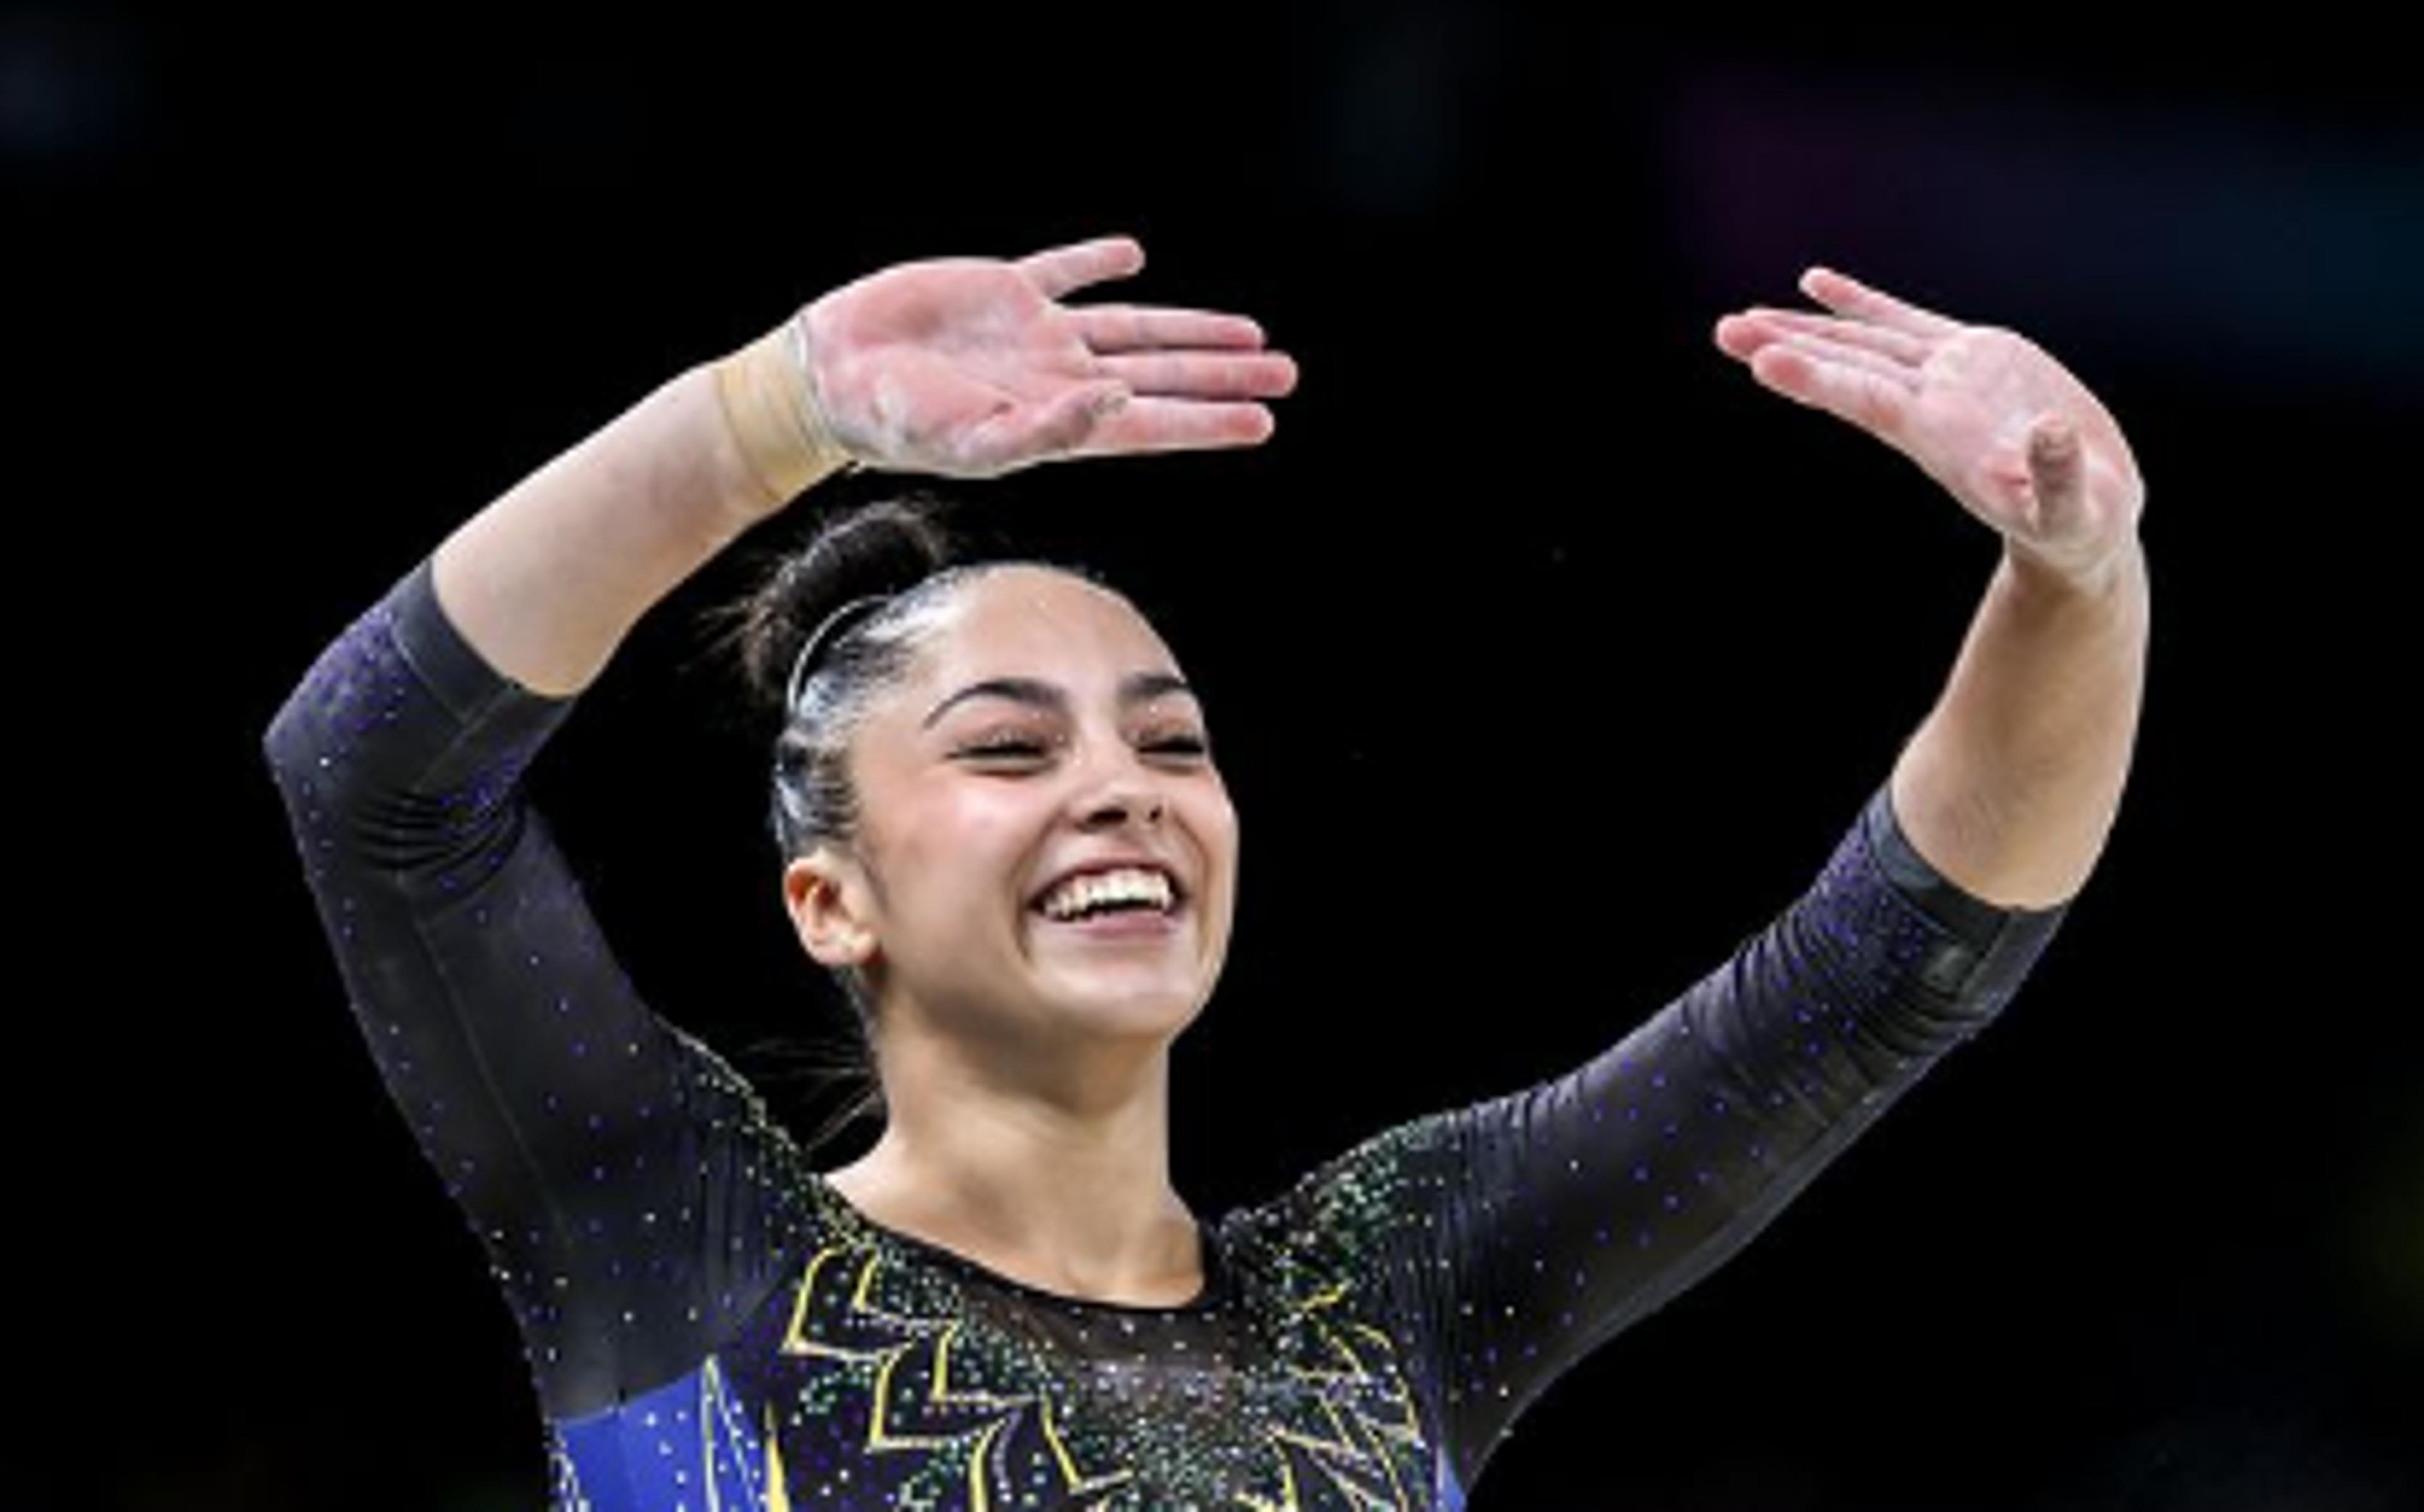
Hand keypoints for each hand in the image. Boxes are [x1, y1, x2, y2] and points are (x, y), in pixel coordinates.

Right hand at [798, 234, 1298, 478]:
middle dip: (1223, 376)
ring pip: (1131, 327)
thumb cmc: (898, 425)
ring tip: (1247, 334)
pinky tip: (1132, 257)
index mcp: (1059, 420)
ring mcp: (1033, 333)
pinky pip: (1061, 271)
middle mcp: (1058, 378)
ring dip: (1188, 329)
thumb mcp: (977, 442)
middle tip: (1284, 374)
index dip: (1210, 422)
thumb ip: (1051, 427)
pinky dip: (1096, 263)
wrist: (833, 377)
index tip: (1264, 422)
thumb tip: (1118, 402)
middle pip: (1161, 374)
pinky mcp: (999, 290)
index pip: (1153, 424)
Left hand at [1713, 268, 2144, 588]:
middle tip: (1724, 330)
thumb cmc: (2074, 525)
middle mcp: (1930, 402)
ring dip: (1806, 326)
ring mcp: (1947, 376)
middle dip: (1787, 346)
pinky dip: (1860, 301)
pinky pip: (1903, 320)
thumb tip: (2048, 434)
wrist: (2084, 515)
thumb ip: (2057, 477)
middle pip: (1846, 366)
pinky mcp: (1974, 354)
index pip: (1866, 400)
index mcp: (1942, 436)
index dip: (1817, 378)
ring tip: (1745, 314)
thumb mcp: (2071, 511)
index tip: (1761, 361)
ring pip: (1863, 341)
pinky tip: (1814, 281)